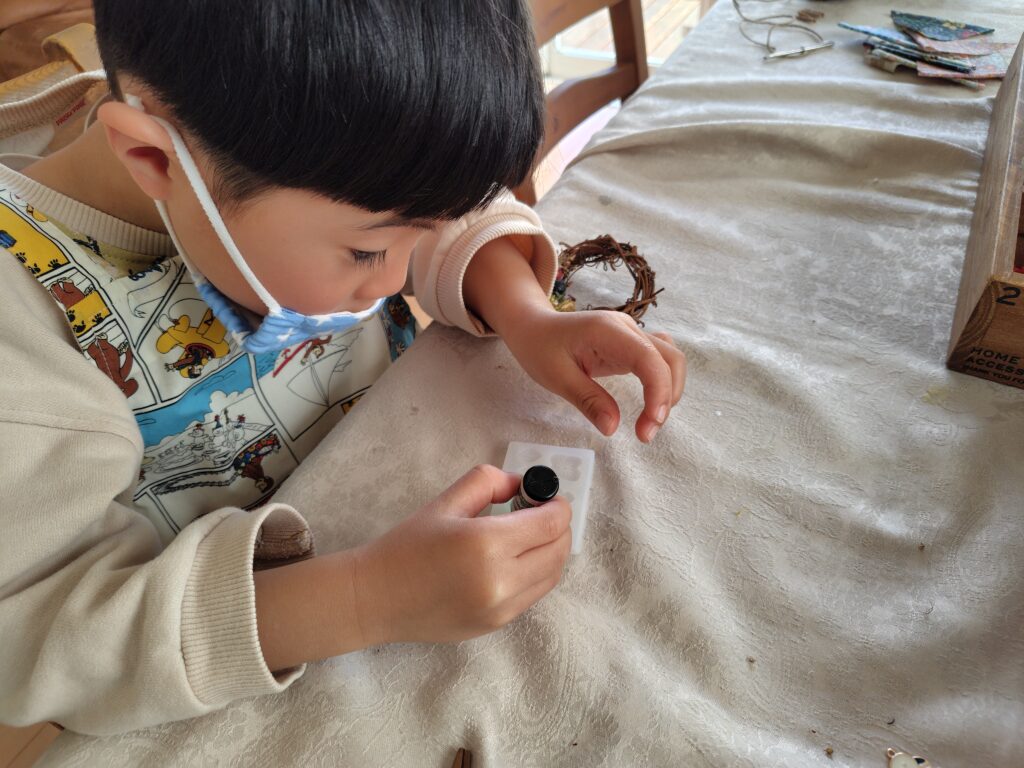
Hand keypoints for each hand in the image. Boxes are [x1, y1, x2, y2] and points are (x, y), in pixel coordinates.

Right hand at [352, 465, 571, 644]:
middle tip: (542, 513)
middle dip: (559, 527)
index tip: (549, 496)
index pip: (551, 524)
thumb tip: (522, 484)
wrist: (375, 599)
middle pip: (558, 551)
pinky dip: (536, 574)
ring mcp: (501, 610)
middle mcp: (501, 581)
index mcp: (486, 544)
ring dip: (551, 552)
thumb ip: (489, 482)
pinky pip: (533, 595)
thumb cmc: (407, 546)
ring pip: (551, 576)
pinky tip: (515, 560)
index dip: (559, 506)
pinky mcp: (497, 626)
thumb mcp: (445, 501)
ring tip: (529, 536)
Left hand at [503, 307, 685, 441]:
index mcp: (608, 331)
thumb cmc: (540, 347)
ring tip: (648, 422)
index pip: (649, 359)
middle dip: (666, 397)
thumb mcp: (556, 377)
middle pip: (670, 358)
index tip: (649, 426)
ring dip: (668, 391)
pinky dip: (662, 383)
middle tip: (645, 432)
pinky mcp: (631, 345)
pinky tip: (650, 403)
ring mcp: (632, 335)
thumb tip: (612, 427)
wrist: (533, 327)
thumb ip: (587, 400)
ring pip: (670, 360)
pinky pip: (659, 360)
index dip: (658, 392)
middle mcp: (627, 329)